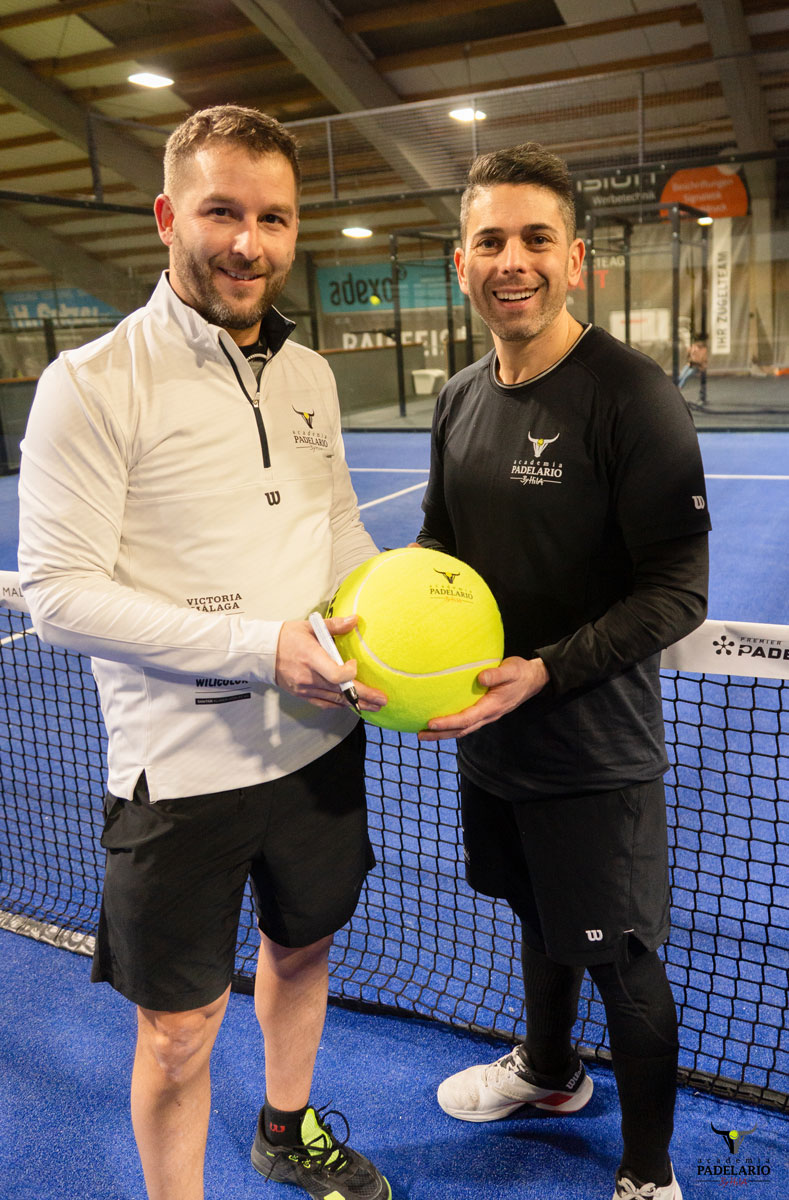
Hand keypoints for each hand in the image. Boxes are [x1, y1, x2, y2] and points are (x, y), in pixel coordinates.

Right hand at [275, 615, 386, 711]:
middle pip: (340, 692)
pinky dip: (339, 705)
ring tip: (374, 706)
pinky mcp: (302, 694)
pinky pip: (324, 703)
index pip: (335, 674)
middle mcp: (309, 677)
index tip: (355, 665)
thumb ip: (334, 626)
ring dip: (356, 704)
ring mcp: (305, 688)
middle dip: (364, 696)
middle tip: (382, 700)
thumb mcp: (310, 626)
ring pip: (335, 701)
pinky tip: (352, 705)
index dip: (349, 674)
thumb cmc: (287, 637)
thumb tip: (355, 620)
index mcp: (311, 658)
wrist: (262, 653)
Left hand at [418, 656, 548, 740]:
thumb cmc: (521, 672)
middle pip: (461, 730)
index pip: (467, 718)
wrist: (533, 679)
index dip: (448, 722)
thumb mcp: (512, 670)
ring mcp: (487, 715)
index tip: (431, 722)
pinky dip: (451, 725)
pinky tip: (439, 721)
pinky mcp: (484, 711)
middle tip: (420, 736)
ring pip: (462, 729)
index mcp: (492, 706)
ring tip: (424, 734)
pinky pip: (466, 722)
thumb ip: (497, 674)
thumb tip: (480, 678)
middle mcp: (488, 715)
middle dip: (440, 734)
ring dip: (444, 733)